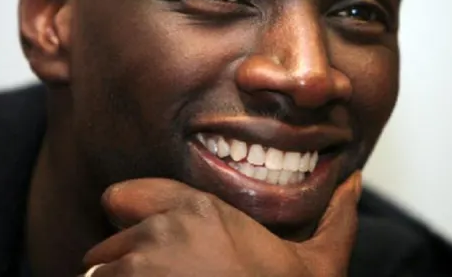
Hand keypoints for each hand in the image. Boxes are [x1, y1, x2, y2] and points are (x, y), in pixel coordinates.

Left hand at [80, 171, 361, 276]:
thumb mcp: (320, 264)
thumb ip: (335, 218)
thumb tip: (354, 183)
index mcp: (197, 209)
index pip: (124, 196)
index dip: (132, 218)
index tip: (149, 245)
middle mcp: (160, 230)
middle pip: (110, 242)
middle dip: (126, 265)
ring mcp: (136, 268)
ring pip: (98, 275)